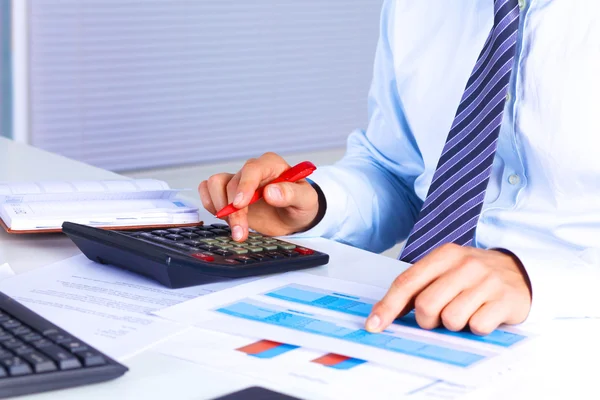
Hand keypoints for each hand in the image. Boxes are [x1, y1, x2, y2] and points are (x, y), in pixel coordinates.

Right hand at [199, 152, 319, 241]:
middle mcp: (252, 170)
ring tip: (235, 228)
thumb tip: (271, 192)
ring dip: (220, 208)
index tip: (240, 204)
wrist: (293, 218)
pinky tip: (224, 219)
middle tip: (241, 232)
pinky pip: (207, 189)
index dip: (244, 186)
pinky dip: (210, 204)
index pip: (252, 169)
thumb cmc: (300, 205)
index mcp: (271, 165)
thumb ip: (292, 194)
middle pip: (232, 183)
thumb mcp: (306, 201)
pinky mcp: (227, 193)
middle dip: (234, 211)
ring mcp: (238, 181)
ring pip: (215, 184)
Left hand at [365, 244, 531, 334]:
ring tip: (465, 312)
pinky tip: (483, 314)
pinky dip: (476, 327)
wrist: (519, 272)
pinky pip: (477, 326)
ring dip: (454, 324)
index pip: (407, 282)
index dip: (387, 307)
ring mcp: (487, 281)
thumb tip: (385, 314)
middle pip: (426, 305)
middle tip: (439, 317)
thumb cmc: (473, 276)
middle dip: (428, 320)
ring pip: (451, 319)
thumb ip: (419, 287)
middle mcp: (465, 265)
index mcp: (444, 255)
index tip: (374, 325)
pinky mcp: (505, 300)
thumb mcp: (446, 271)